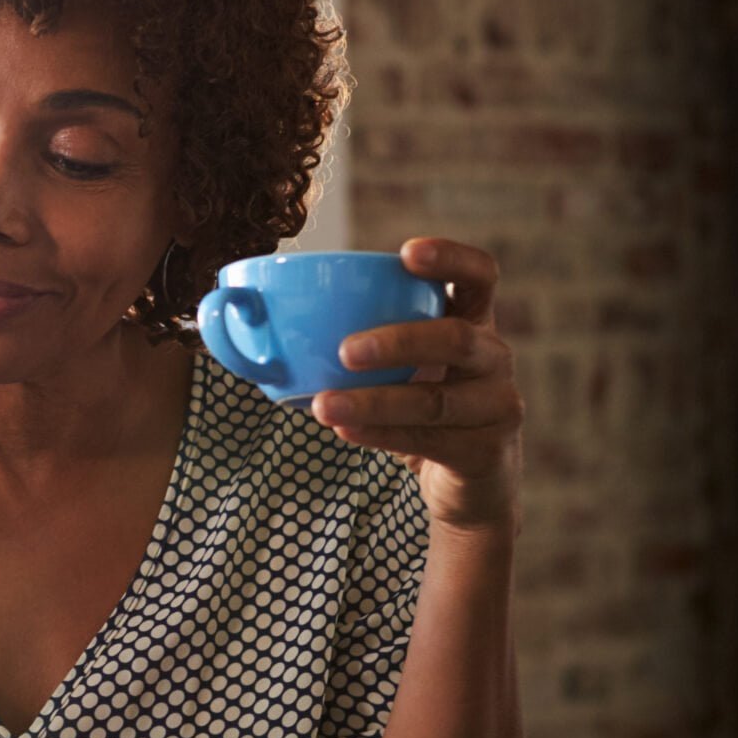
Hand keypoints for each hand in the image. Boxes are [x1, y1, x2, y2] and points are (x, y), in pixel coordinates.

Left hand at [309, 237, 523, 537]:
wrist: (466, 484)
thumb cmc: (416, 408)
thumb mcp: (398, 366)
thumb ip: (349, 336)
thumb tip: (240, 315)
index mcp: (474, 321)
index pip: (479, 275)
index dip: (450, 258)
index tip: (406, 253)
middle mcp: (494, 358)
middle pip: (456, 338)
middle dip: (399, 341)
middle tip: (345, 350)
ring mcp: (497, 406)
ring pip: (435, 399)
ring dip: (375, 401)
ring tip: (323, 406)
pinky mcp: (486, 451)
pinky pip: (429, 440)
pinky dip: (382, 435)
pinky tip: (344, 430)